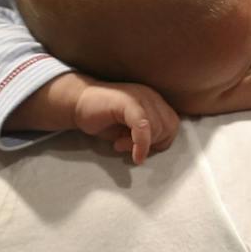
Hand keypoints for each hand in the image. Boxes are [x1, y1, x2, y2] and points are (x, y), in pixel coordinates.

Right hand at [10, 73, 179, 162]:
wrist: (78, 103)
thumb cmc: (104, 118)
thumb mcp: (129, 131)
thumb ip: (147, 137)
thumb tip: (154, 150)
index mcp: (155, 101)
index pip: (172, 126)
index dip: (160, 143)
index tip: (139, 149)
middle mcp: (151, 96)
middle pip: (169, 128)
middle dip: (153, 145)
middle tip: (128, 147)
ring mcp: (140, 96)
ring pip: (157, 128)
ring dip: (141, 144)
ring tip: (119, 144)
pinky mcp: (127, 101)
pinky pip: (143, 126)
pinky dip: (141, 144)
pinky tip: (135, 155)